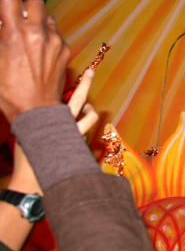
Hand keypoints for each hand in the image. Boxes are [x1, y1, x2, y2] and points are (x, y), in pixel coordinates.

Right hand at [0, 0, 70, 122]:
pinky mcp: (65, 49)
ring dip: (37, 20)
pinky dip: (47, 35)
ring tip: (27, 33)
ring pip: (47, 16)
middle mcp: (37, 33)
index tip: (2, 1)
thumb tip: (2, 24)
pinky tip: (38, 48)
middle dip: (24, 6)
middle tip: (16, 17)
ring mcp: (54, 40)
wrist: (35, 109)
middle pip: (34, 1)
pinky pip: (56, 33)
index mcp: (15, 34)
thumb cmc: (7, 89)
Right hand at [7, 68, 98, 195]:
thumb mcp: (29, 132)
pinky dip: (82, 130)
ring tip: (85, 110)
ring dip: (89, 111)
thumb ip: (39, 119)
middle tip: (91, 71)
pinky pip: (86, 132)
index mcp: (49, 116)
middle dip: (86, 84)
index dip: (81, 84)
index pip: (69, 96)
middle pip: (80, 100)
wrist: (31, 179)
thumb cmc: (28, 155)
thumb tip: (46, 109)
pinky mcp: (77, 144)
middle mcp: (61, 122)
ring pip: (91, 116)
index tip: (89, 71)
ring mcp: (72, 134)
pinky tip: (75, 135)